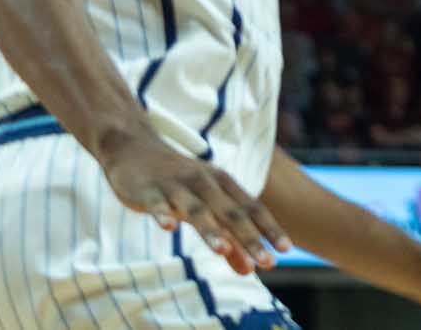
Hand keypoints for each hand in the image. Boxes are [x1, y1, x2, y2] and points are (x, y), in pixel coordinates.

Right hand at [102, 130, 290, 275]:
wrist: (134, 149)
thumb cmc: (179, 183)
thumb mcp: (206, 208)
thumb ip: (228, 240)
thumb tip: (249, 271)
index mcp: (222, 183)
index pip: (251, 208)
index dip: (268, 229)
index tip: (286, 250)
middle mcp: (204, 182)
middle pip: (230, 212)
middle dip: (249, 238)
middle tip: (266, 262)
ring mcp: (176, 185)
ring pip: (196, 209)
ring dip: (209, 229)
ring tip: (222, 250)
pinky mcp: (149, 191)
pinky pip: (157, 204)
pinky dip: (162, 214)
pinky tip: (168, 228)